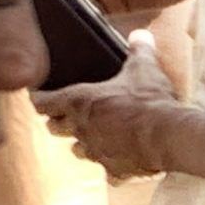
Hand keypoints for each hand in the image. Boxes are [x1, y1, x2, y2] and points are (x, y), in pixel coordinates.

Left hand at [34, 33, 178, 180]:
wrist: (167, 136)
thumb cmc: (150, 100)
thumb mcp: (145, 68)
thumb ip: (139, 50)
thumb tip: (140, 35)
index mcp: (80, 101)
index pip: (43, 102)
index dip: (38, 99)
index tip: (37, 96)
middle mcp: (81, 128)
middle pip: (54, 127)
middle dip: (57, 121)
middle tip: (63, 115)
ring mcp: (95, 151)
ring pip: (77, 149)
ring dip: (82, 142)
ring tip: (93, 136)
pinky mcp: (113, 169)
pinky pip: (106, 169)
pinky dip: (111, 163)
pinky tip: (122, 157)